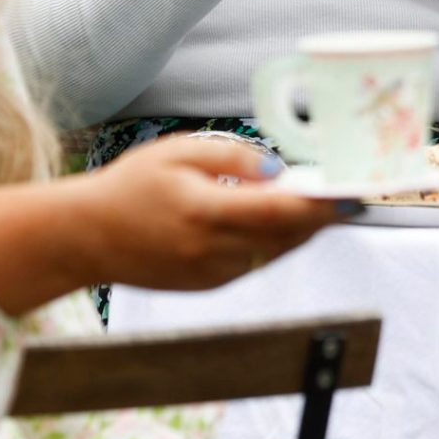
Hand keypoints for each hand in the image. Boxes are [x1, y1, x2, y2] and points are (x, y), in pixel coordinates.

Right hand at [79, 137, 339, 290]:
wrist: (84, 238)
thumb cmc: (130, 186)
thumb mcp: (178, 153)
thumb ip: (231, 158)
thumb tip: (277, 169)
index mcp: (205, 212)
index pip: (278, 212)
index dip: (322, 207)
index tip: (353, 198)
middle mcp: (211, 250)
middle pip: (285, 237)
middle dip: (323, 220)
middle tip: (354, 199)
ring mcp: (210, 274)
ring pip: (274, 253)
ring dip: (304, 233)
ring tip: (331, 208)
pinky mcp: (207, 285)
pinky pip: (255, 263)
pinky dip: (277, 244)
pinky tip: (290, 224)